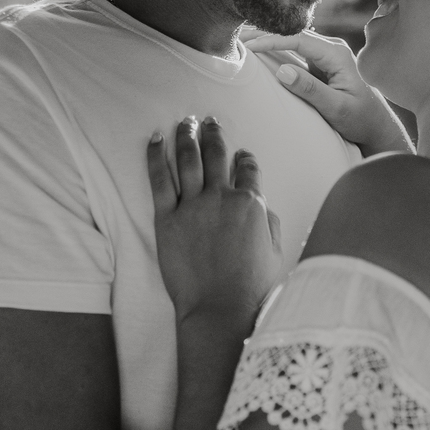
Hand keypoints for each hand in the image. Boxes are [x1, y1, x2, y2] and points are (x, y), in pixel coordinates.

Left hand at [147, 117, 281, 325]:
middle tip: (209, 121)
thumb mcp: (275, 252)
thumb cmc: (251, 289)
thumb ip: (269, 223)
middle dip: (214, 134)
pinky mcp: (166, 218)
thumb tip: (262, 207)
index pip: (249, 168)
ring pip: (188, 158)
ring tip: (185, 121)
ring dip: (186, 135)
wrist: (220, 308)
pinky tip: (154, 138)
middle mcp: (223, 197)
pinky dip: (155, 155)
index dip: (245, 158)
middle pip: (217, 154)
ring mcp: (193, 206)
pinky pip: (159, 179)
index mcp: (252, 204)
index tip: (241, 154)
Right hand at [247, 31, 412, 157]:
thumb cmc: (361, 119)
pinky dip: (276, 49)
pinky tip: (259, 48)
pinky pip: (295, 51)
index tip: (250, 45)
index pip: (299, 40)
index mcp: (337, 55)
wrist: (377, 126)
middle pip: (293, 35)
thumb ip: (311, 90)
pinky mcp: (320, 64)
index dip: (272, 40)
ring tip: (242, 37)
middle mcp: (332, 49)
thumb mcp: (337, 108)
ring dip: (269, 39)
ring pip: (292, 41)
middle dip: (265, 33)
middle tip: (238, 34)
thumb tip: (282, 71)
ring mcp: (326, 55)